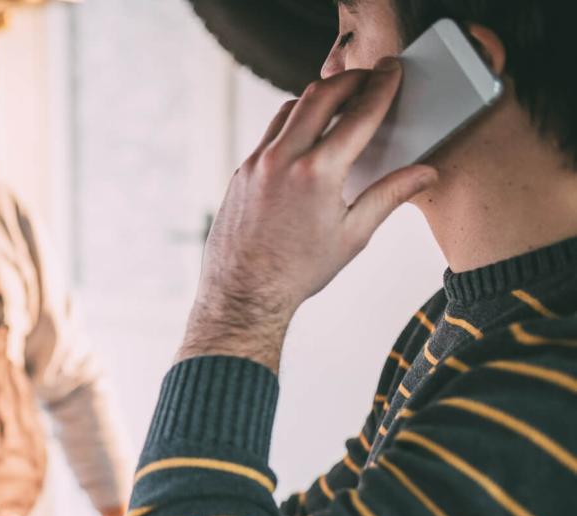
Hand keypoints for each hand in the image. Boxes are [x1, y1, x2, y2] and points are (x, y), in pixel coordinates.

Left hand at [179, 58, 438, 370]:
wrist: (244, 293)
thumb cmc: (298, 271)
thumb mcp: (353, 235)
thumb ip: (390, 195)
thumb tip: (426, 173)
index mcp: (318, 172)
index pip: (359, 114)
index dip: (382, 86)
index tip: (394, 71)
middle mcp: (283, 159)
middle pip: (321, 94)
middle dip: (351, 79)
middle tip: (372, 76)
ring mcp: (257, 162)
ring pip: (291, 108)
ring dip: (319, 96)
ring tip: (343, 98)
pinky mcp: (242, 171)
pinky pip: (271, 131)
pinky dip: (294, 120)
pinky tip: (309, 130)